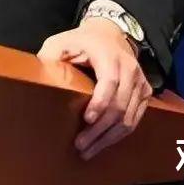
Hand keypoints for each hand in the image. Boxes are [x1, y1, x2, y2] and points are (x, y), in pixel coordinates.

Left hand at [37, 17, 152, 160]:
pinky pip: (135, 118)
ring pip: (129, 117)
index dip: (100, 102)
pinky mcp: (145, 92)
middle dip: (100, 129)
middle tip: (81, 145)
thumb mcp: (60, 42)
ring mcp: (140, 82)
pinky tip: (103, 143)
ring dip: (109, 138)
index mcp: (109, 55)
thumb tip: (38, 77)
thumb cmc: (81, 41)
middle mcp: (129, 69)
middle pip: (120, 105)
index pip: (110, 81)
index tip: (87, 120)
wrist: (109, 34)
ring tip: (89, 151)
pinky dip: (119, 134)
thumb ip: (50, 56)